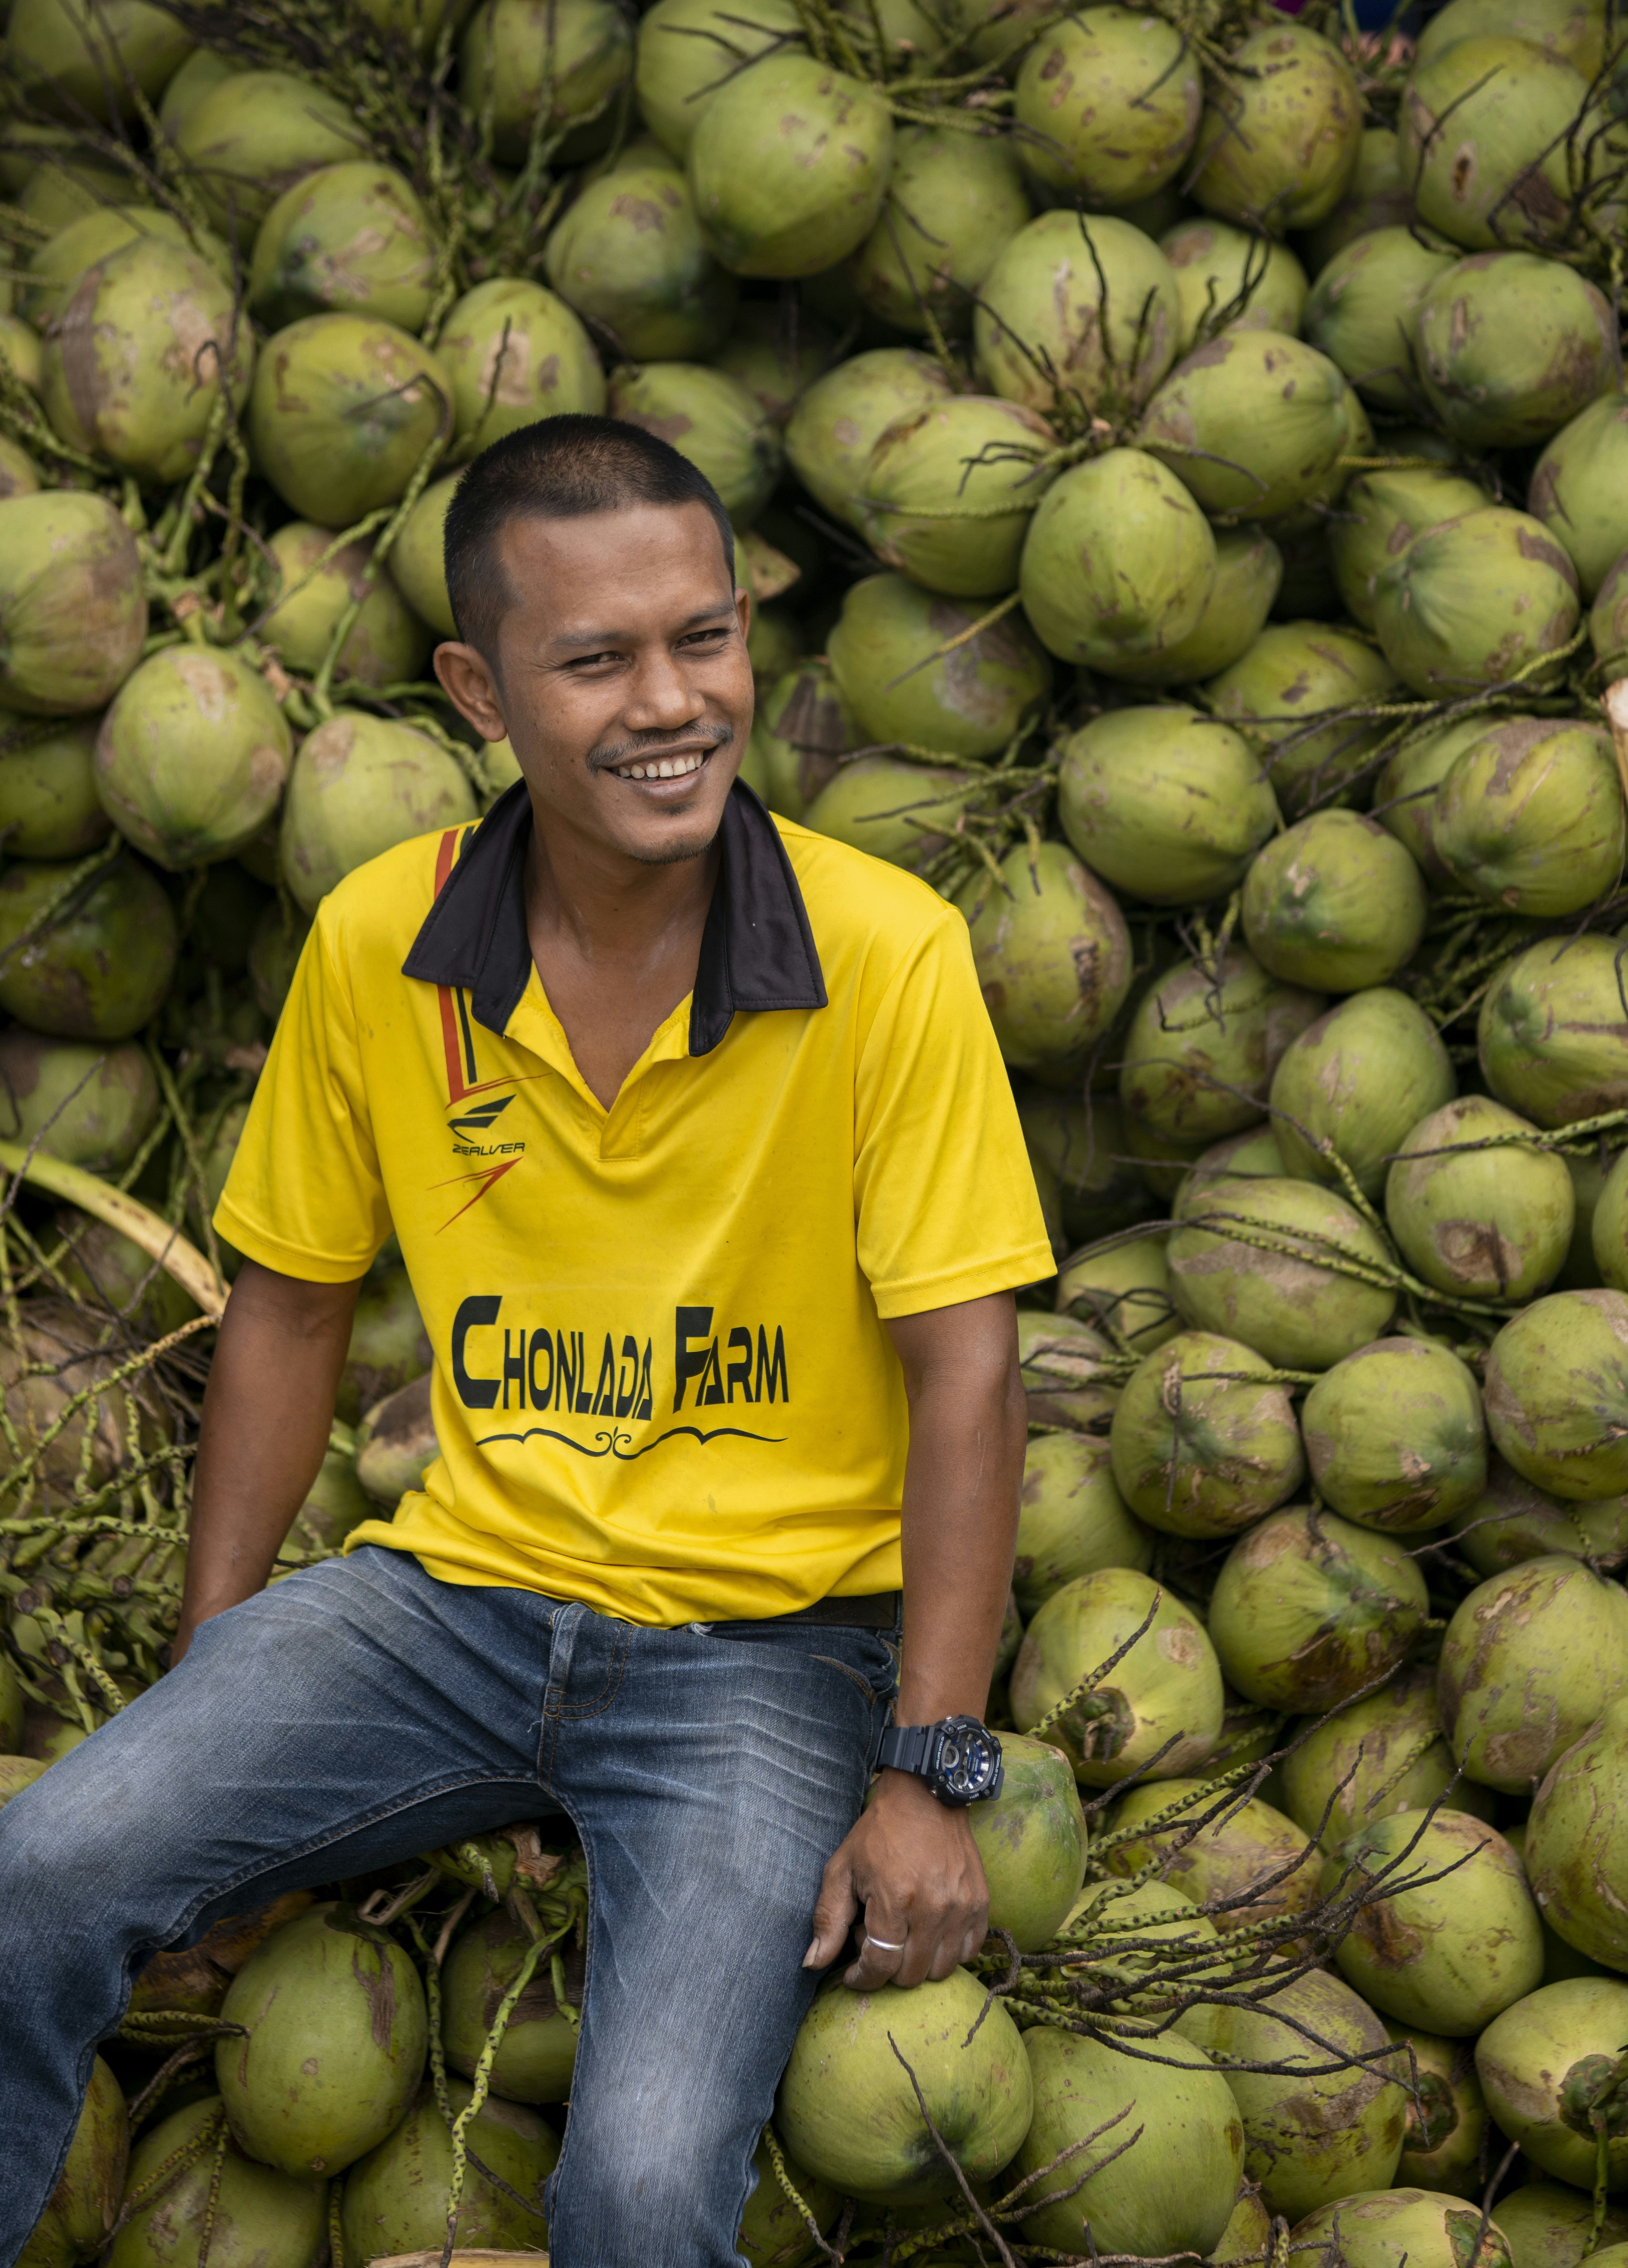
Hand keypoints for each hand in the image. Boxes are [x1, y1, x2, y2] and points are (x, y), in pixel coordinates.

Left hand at [803, 1771, 989, 1991]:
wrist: (924, 1796)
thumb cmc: (877, 1833)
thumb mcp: (841, 1869)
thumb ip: (827, 1920)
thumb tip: (812, 1964)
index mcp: (894, 1900)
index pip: (881, 1967)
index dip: (862, 1979)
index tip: (853, 1974)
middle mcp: (932, 1908)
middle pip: (910, 1976)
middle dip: (887, 1968)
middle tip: (877, 1939)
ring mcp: (960, 1907)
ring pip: (941, 1970)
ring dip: (918, 1963)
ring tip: (903, 1933)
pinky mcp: (980, 1902)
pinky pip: (969, 1951)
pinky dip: (948, 1952)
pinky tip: (930, 1932)